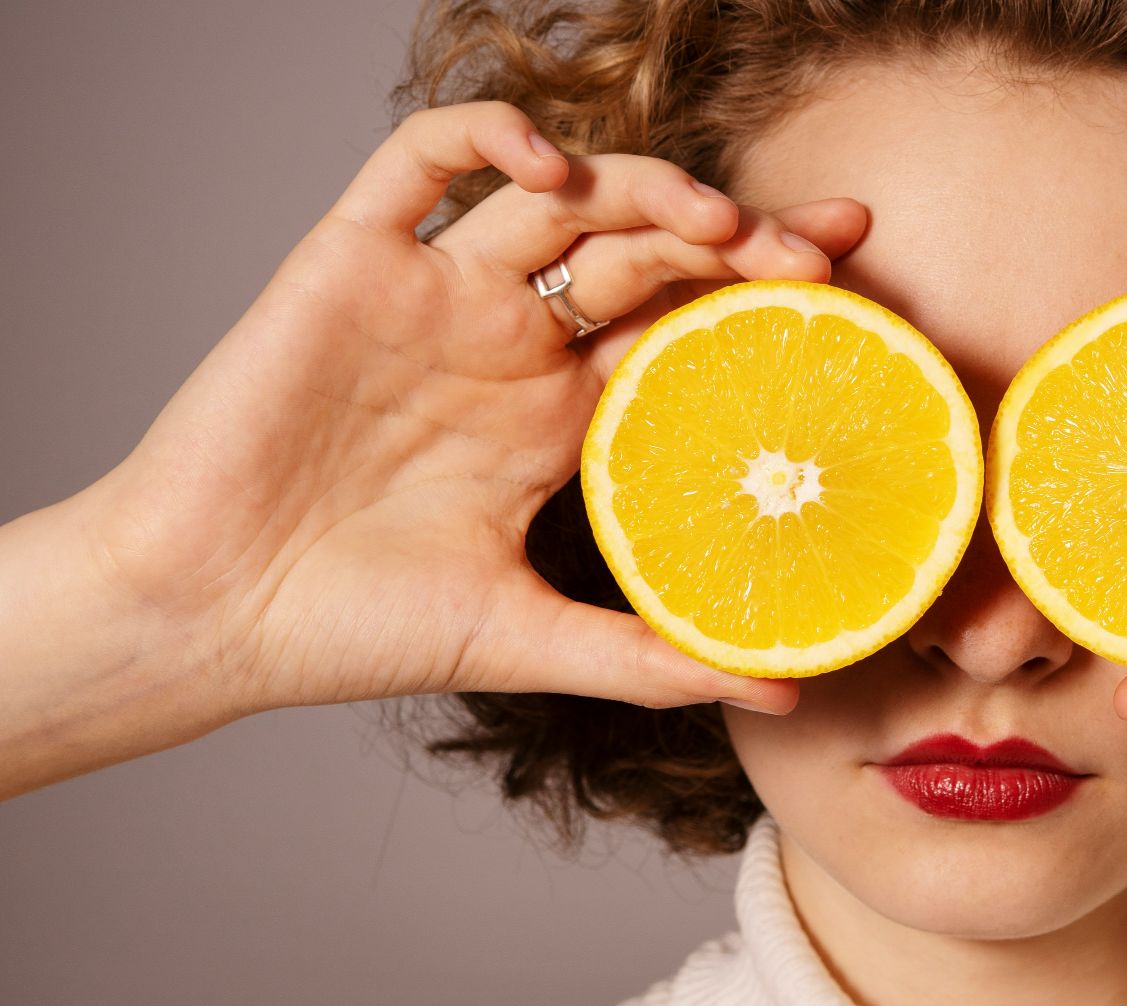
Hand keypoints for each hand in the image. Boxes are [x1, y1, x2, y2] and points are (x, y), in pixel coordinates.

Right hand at [78, 102, 863, 724]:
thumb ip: (653, 656)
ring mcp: (437, 294)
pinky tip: (551, 165)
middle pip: (649, 249)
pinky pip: (419, 162)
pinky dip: (486, 137)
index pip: (688, 326)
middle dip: (741, 237)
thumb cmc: (353, 629)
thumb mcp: (530, 642)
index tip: (857, 290)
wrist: (209, 618)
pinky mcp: (352, 262)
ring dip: (647, 189)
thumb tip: (787, 687)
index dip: (767, 298)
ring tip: (719, 225)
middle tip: (820, 258)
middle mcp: (511, 340)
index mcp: (559, 413)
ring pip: (560, 196)